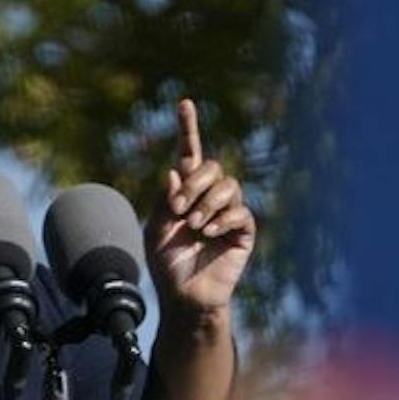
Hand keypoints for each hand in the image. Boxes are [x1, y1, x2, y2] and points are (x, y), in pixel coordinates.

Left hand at [146, 98, 254, 321]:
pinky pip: (239, 211)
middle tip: (178, 210)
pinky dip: (221, 219)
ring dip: (207, 204)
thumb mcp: (155, 229)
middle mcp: (209, 197)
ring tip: (193, 226)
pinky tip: (207, 234)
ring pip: (228, 186)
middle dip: (194, 184)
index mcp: (185, 192)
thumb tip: (176, 168)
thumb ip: (164, 199)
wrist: (184, 297)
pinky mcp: (243, 231)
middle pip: (211, 167)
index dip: (188, 127)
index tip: (184, 102)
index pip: (190, 153)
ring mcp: (228, 212)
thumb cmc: (167, 265)